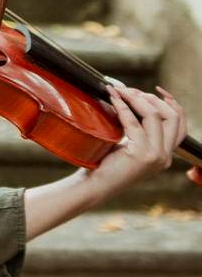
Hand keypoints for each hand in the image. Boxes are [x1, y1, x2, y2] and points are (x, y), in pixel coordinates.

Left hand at [83, 83, 186, 204]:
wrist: (96, 186)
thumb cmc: (108, 165)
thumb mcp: (131, 146)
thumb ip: (141, 131)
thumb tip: (137, 100)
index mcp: (166, 155)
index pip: (179, 124)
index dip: (171, 104)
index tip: (157, 90)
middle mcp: (165, 156)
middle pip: (171, 116)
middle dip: (151, 98)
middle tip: (130, 90)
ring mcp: (156, 156)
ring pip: (154, 116)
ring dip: (135, 98)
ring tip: (120, 91)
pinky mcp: (142, 154)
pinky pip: (133, 122)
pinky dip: (122, 106)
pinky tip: (113, 99)